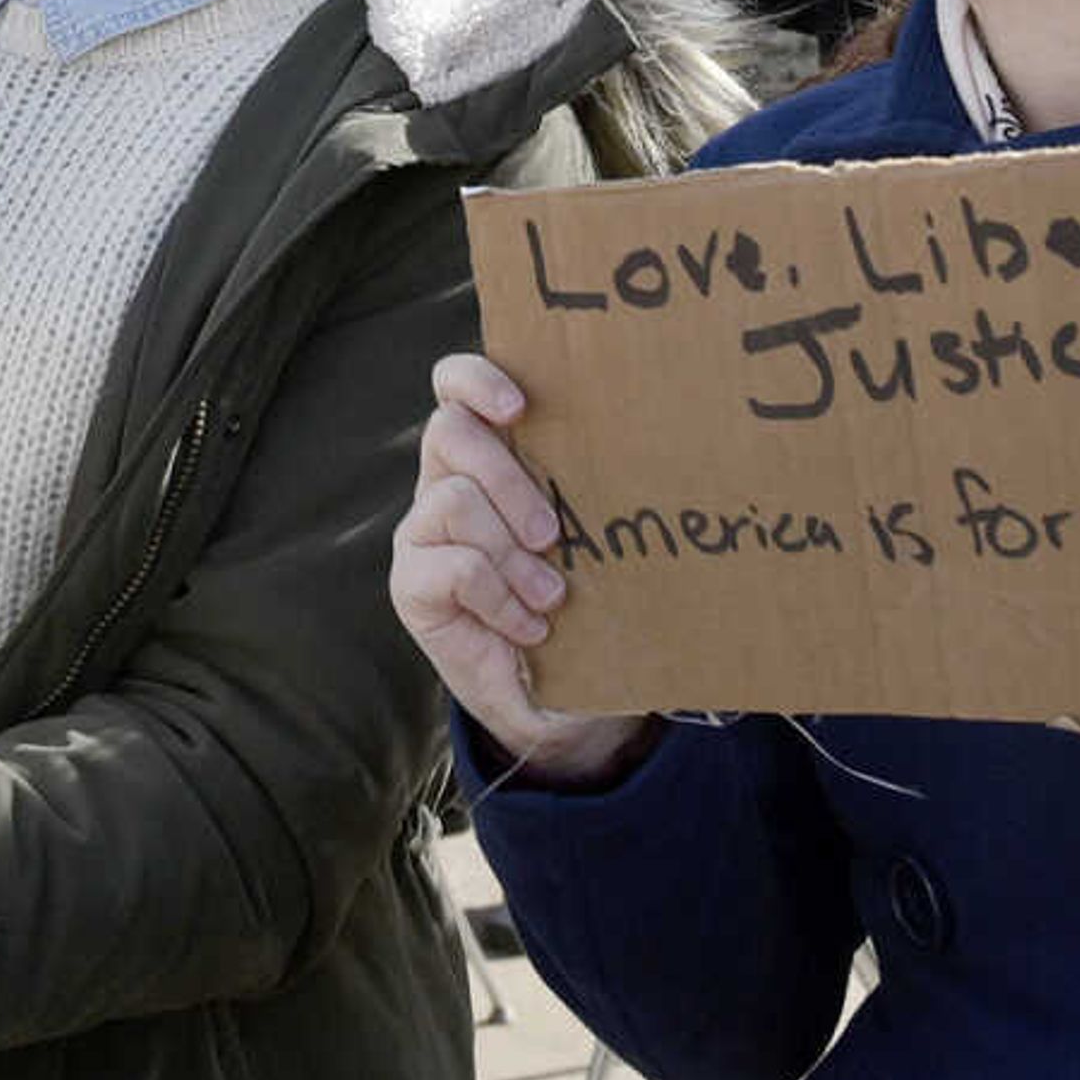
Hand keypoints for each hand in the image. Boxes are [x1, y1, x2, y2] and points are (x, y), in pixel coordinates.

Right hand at [389, 354, 652, 787]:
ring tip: (551, 597)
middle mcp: (443, 482)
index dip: (477, 380)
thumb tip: (668, 448)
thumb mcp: (593, 544)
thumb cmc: (583, 605)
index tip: (520, 408)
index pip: (455, 386)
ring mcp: (422, 533)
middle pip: (450, 431)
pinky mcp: (411, 584)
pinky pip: (453, 568)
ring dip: (511, 552)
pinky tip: (529, 628)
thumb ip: (599, 496)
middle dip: (508, 479)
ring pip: (454, 500)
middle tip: (553, 535)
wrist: (551, 699)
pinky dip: (499, 599)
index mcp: (486, 456)